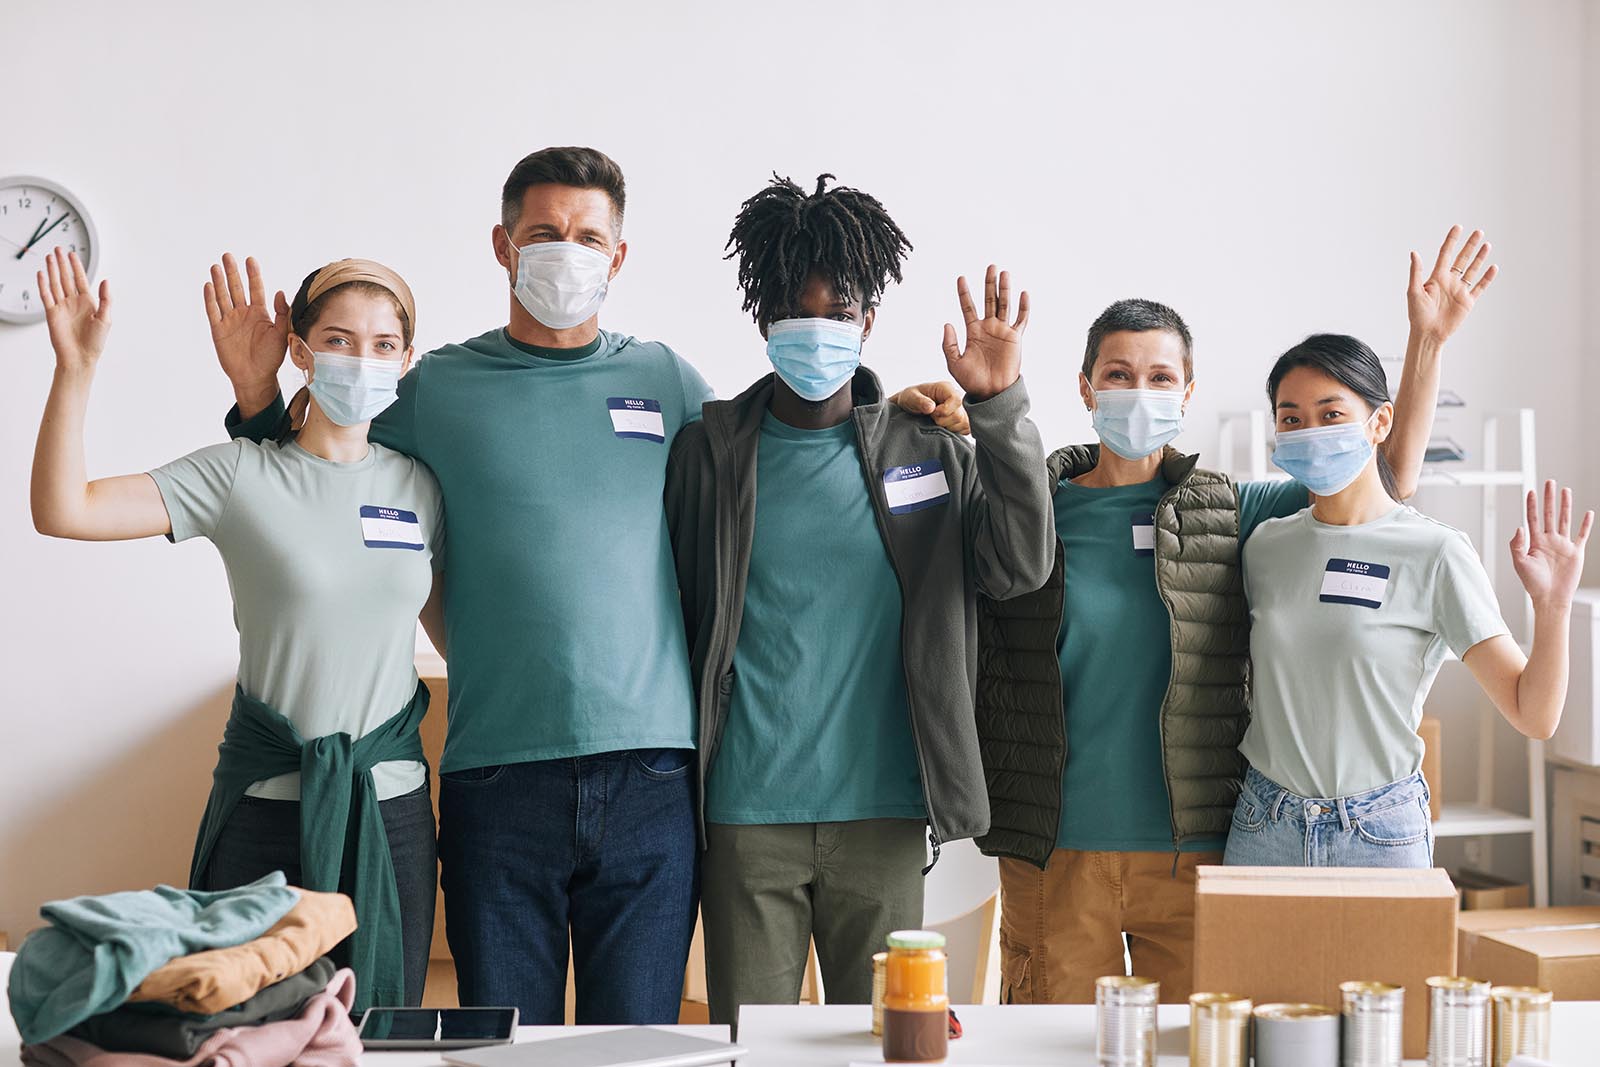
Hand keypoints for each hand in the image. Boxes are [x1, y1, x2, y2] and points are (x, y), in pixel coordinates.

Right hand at [38, 247, 110, 371]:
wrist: (81, 357)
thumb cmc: (95, 342)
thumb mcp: (105, 319)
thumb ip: (106, 299)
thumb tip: (106, 281)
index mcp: (88, 303)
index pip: (80, 280)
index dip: (76, 267)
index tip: (72, 254)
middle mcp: (74, 302)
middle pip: (66, 278)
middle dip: (62, 264)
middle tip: (58, 249)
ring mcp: (62, 307)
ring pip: (56, 284)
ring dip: (52, 270)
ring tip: (49, 257)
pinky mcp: (52, 314)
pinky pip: (46, 296)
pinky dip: (43, 285)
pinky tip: (41, 274)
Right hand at [204, 253, 288, 391]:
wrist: (256, 377)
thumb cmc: (271, 358)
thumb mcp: (281, 334)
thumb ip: (282, 313)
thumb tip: (281, 292)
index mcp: (260, 313)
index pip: (256, 288)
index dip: (253, 274)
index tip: (250, 260)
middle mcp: (244, 314)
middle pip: (237, 288)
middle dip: (232, 272)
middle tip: (228, 255)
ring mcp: (230, 321)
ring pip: (223, 296)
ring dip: (219, 282)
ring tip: (216, 266)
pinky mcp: (218, 330)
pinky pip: (213, 311)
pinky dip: (210, 299)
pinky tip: (208, 285)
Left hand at [891, 381, 969, 434]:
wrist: (909, 407)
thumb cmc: (910, 399)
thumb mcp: (910, 397)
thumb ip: (919, 401)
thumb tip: (931, 407)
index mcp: (946, 388)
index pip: (956, 400)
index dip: (944, 411)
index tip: (932, 413)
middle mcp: (956, 397)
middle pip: (959, 415)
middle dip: (942, 421)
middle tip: (931, 417)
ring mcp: (961, 409)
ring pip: (963, 424)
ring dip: (946, 427)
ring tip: (935, 421)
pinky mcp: (962, 420)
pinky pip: (965, 429)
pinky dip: (952, 431)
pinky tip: (942, 426)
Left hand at [942, 265, 1027, 401]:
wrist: (991, 393)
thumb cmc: (972, 380)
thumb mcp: (954, 363)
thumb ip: (949, 344)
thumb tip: (947, 323)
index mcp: (973, 331)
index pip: (967, 307)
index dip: (964, 293)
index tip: (960, 278)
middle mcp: (988, 327)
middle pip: (989, 300)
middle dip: (989, 283)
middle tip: (991, 266)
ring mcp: (1003, 331)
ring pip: (1005, 305)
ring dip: (1005, 289)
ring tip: (1004, 273)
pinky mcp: (1015, 338)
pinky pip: (1021, 319)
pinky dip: (1023, 307)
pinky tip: (1023, 294)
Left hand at [1408, 225, 1497, 344]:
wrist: (1428, 334)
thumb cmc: (1417, 315)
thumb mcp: (1414, 291)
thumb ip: (1416, 272)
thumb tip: (1414, 253)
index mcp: (1436, 278)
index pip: (1446, 254)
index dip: (1452, 241)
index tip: (1458, 227)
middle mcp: (1449, 282)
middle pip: (1462, 259)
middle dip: (1470, 245)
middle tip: (1478, 232)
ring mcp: (1459, 291)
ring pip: (1472, 270)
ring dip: (1480, 258)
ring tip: (1487, 244)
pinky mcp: (1468, 302)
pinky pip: (1480, 287)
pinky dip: (1487, 278)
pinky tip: (1493, 267)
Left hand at [1510, 480, 1592, 610]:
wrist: (1550, 597)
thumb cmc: (1533, 583)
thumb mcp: (1519, 562)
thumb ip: (1517, 544)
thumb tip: (1519, 527)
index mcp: (1535, 542)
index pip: (1532, 518)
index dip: (1531, 505)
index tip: (1531, 491)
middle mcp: (1549, 540)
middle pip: (1549, 514)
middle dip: (1549, 498)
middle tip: (1549, 482)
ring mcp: (1563, 545)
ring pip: (1565, 520)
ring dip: (1565, 505)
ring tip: (1565, 490)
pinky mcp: (1575, 552)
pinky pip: (1582, 535)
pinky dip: (1585, 524)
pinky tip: (1588, 513)